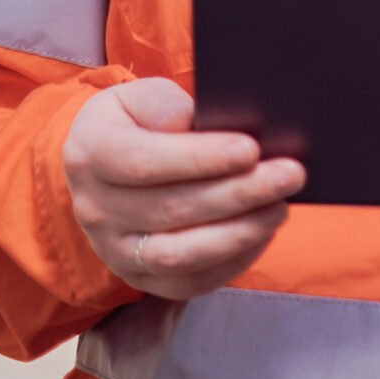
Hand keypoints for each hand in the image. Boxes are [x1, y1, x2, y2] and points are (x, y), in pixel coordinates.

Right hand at [62, 77, 305, 300]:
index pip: (145, 162)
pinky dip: (231, 262)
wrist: (102, 168)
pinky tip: (262, 234)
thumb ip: (163, 105)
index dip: (200, 158)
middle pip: (171, 209)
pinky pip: (189, 281)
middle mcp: (96, 209)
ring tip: (280, 208)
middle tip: (289, 175)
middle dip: (237, 193)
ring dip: (238, 233)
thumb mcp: (136, 96)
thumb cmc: (133, 123)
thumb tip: (196, 124)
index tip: (250, 150)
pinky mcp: (140, 276)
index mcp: (91, 155)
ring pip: (180, 254)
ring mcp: (115, 250)